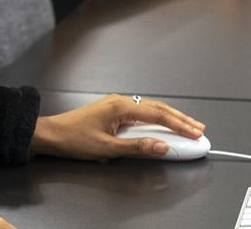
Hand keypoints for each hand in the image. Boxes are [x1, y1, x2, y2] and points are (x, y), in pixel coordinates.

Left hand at [30, 94, 205, 160]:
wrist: (51, 134)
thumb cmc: (73, 139)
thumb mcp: (107, 148)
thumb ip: (137, 147)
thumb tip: (162, 146)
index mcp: (121, 106)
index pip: (158, 115)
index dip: (180, 126)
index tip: (195, 134)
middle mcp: (120, 101)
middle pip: (158, 109)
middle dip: (181, 119)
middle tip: (199, 129)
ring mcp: (117, 104)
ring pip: (151, 109)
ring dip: (170, 118)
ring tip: (187, 126)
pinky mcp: (114, 111)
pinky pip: (141, 112)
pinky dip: (157, 119)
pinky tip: (163, 125)